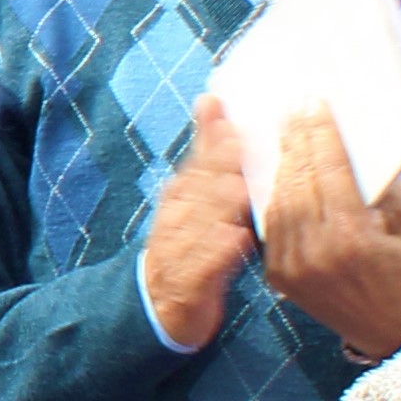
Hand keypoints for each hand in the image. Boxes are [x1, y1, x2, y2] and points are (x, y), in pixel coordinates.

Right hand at [140, 98, 258, 352]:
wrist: (161, 302)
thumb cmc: (190, 240)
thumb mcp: (195, 192)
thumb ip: (207, 148)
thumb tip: (211, 98)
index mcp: (180, 194)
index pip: (197, 163)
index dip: (213, 142)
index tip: (230, 119)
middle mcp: (176, 218)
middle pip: (196, 190)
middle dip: (216, 168)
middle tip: (239, 146)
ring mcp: (179, 250)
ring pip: (197, 225)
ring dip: (217, 207)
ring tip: (238, 189)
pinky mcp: (188, 284)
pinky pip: (203, 266)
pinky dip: (218, 253)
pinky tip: (237, 240)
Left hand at [254, 103, 400, 361]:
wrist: (393, 332)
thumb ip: (394, 185)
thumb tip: (366, 145)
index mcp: (354, 236)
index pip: (329, 170)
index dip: (319, 132)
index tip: (313, 105)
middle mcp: (318, 251)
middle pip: (299, 180)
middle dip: (297, 141)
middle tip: (293, 111)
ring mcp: (294, 267)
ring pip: (279, 202)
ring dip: (282, 166)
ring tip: (287, 137)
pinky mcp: (280, 278)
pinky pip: (272, 226)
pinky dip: (275, 198)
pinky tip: (282, 176)